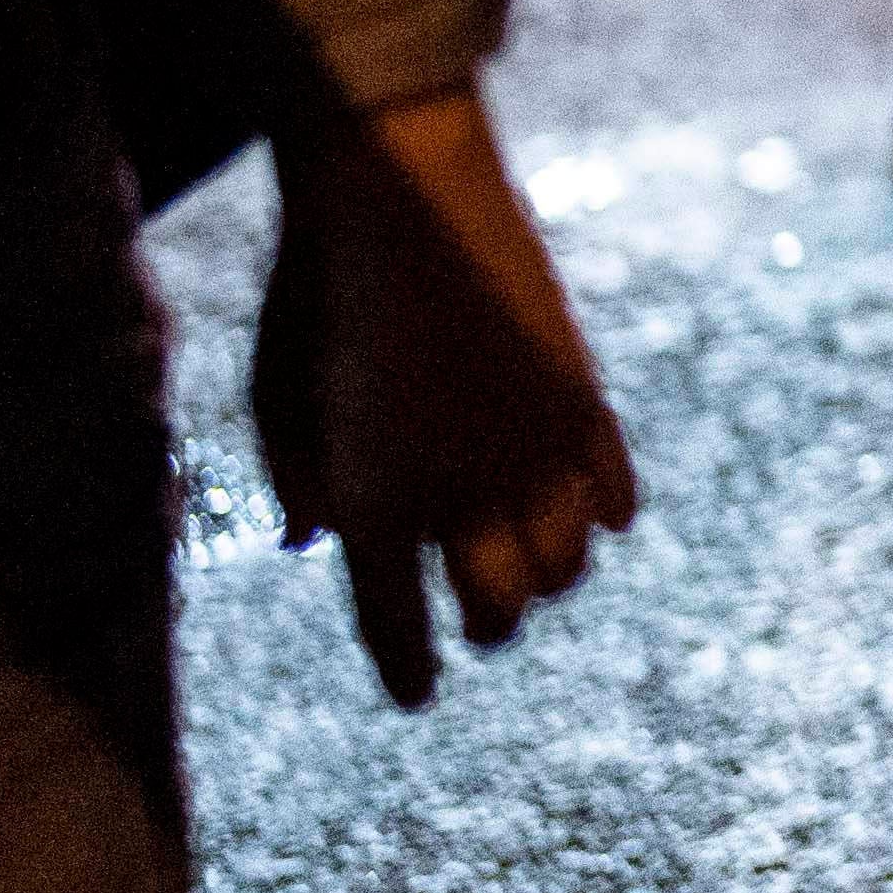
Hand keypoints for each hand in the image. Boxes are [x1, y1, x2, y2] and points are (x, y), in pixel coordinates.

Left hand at [250, 90, 635, 708]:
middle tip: (476, 617)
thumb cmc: (315, 297)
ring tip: (532, 561)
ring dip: (547, 574)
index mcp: (372, 504)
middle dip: (485, 624)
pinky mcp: (581, 401)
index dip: (407, 670)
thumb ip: (300, 481)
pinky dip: (605, 514)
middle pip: (497, 609)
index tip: (416, 695)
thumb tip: (312, 541)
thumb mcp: (278, 401)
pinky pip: (614, 492)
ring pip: (565, 565)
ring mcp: (531, 450)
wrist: (401, 197)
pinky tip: (597, 516)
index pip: (395, 627)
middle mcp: (460, 495)